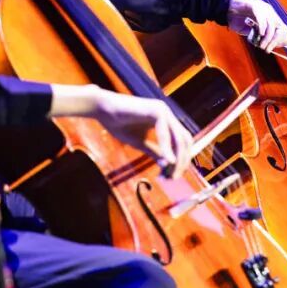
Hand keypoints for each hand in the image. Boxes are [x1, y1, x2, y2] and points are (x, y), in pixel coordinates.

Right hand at [49, 85, 193, 176]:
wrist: (102, 110)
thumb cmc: (119, 124)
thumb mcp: (140, 143)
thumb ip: (155, 151)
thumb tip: (168, 165)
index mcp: (165, 120)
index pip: (182, 141)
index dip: (181, 159)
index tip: (172, 176)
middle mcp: (167, 114)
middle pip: (184, 140)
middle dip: (182, 161)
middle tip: (173, 178)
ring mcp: (162, 110)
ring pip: (179, 137)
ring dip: (177, 157)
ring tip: (170, 173)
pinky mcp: (155, 110)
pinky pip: (165, 132)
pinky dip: (167, 148)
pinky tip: (167, 161)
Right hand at [226, 0, 286, 52]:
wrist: (225, 5)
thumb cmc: (236, 17)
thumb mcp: (248, 29)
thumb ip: (255, 34)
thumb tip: (263, 43)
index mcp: (269, 16)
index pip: (281, 29)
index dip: (279, 40)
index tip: (272, 48)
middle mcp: (269, 11)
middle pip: (279, 28)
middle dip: (274, 41)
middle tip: (267, 49)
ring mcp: (263, 8)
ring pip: (271, 25)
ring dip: (267, 37)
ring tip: (261, 45)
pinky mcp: (255, 6)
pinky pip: (262, 19)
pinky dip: (262, 28)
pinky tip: (260, 34)